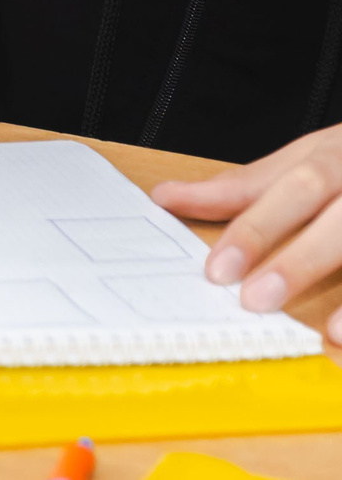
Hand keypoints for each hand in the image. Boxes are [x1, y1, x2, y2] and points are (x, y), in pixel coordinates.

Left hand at [157, 126, 341, 335]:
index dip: (256, 229)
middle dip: (299, 260)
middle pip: (337, 219)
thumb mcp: (305, 159)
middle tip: (255, 300)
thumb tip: (167, 197)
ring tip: (333, 335)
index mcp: (334, 156)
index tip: (217, 269)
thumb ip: (244, 186)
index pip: (291, 189)